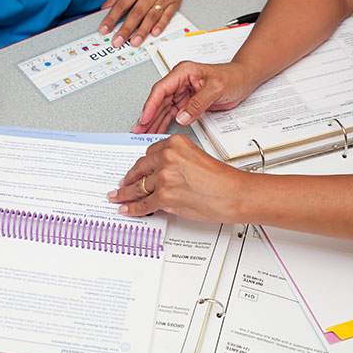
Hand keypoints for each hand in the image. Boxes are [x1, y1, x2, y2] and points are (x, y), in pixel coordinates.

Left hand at [98, 0, 184, 47]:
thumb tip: (105, 9)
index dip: (112, 18)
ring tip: (134, 42)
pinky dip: (161, 25)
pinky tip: (154, 33)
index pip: (121, 5)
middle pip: (136, 13)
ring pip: (152, 17)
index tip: (104, 30)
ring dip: (142, 31)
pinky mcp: (175, 1)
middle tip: (118, 42)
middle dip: (126, 29)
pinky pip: (168, 15)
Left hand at [107, 135, 245, 221]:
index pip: (149, 154)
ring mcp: (164, 178)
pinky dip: (132, 208)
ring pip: (138, 187)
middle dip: (128, 178)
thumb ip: (175, 162)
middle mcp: (167, 158)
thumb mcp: (195, 158)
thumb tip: (160, 175)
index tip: (135, 170)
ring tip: (118, 196)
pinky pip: (143, 204)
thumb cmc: (222, 180)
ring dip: (126, 194)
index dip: (141, 165)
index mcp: (175, 143)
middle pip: (139, 169)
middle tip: (121, 183)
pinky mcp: (164, 197)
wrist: (234, 195)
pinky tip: (126, 209)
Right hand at [131, 61, 255, 133]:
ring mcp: (182, 92)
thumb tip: (181, 117)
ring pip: (163, 109)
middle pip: (158, 101)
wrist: (244, 79)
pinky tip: (157, 130)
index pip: (161, 89)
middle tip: (138, 130)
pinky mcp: (187, 102)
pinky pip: (172, 113)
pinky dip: (164, 122)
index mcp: (183, 72)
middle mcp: (179, 81)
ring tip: (144, 133)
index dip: (150, 105)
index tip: (144, 118)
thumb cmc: (232, 77)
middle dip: (148, 117)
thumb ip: (198, 103)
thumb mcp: (215, 89)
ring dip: (153, 122)